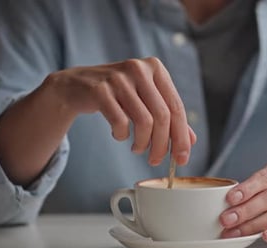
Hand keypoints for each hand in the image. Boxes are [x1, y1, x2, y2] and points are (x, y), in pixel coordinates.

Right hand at [40, 57, 195, 165]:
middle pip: (162, 116)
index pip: (176, 107)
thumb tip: (191, 141)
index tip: (182, 158)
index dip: (181, 137)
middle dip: (162, 145)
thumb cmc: (117, 94)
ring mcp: (118, 78)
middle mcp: (139, 69)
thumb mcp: (145, 100)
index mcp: (155, 68)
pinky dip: (122, 135)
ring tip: (138, 149)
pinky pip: (120, 122)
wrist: (75, 85)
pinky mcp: (99, 90)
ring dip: (143, 143)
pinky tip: (120, 135)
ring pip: (144, 121)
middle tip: (156, 160)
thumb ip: (168, 117)